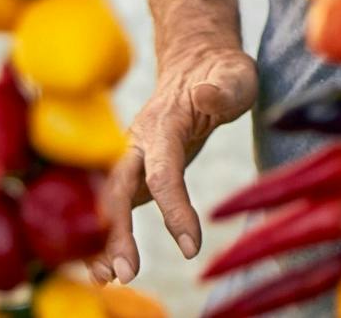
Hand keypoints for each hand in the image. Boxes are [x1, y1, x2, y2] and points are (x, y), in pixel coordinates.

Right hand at [89, 45, 257, 284]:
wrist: (197, 62)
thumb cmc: (223, 73)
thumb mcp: (236, 75)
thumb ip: (225, 87)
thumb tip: (207, 93)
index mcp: (164, 122)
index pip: (164, 170)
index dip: (174, 209)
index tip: (191, 247)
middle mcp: (138, 140)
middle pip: (120, 188)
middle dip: (117, 231)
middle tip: (125, 271)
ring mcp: (132, 156)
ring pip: (110, 200)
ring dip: (104, 239)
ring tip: (108, 277)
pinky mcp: (134, 170)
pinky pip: (115, 205)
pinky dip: (107, 235)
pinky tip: (106, 267)